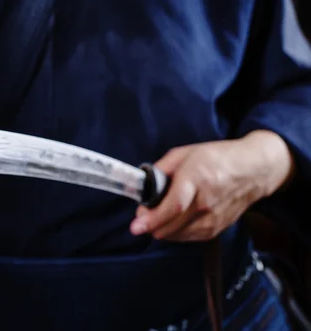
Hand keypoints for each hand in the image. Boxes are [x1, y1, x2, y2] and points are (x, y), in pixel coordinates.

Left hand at [130, 130, 294, 241]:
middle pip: (172, 226)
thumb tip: (143, 183)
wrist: (254, 170)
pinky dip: (176, 232)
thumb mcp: (184, 153)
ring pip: (177, 235)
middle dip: (151, 224)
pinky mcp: (218, 228)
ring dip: (162, 229)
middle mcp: (205, 202)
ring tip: (159, 214)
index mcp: (196, 179)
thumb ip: (161, 168)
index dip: (152, 219)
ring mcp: (213, 218)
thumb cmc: (218, 158)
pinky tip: (173, 220)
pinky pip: (189, 237)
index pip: (173, 207)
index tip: (136, 225)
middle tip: (144, 214)